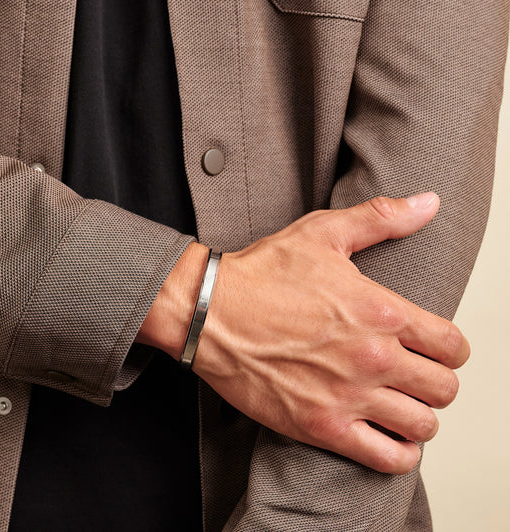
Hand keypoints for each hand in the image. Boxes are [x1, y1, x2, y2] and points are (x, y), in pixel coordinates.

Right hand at [191, 193, 468, 473]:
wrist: (209, 312)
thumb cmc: (262, 274)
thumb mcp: (323, 233)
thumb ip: (382, 218)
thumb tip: (429, 203)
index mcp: (381, 312)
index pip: (452, 346)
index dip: (452, 349)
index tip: (436, 348)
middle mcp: (373, 358)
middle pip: (444, 389)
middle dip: (437, 382)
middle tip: (416, 375)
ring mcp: (348, 397)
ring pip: (423, 426)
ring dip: (419, 417)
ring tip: (401, 405)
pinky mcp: (321, 427)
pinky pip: (387, 459)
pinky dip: (398, 453)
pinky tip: (387, 436)